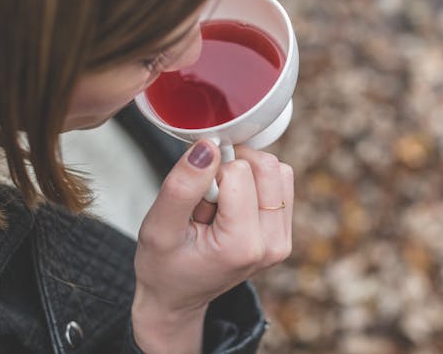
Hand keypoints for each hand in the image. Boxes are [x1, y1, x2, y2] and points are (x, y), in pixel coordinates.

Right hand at [131, 140, 293, 353]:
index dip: (210, 175)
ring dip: (244, 176)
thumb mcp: (158, 227)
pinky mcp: (285, 232)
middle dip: (230, 172)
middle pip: (266, 167)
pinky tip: (232, 206)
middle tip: (208, 203)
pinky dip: (255, 183)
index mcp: (243, 246)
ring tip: (219, 206)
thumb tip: (208, 146)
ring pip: (277, 171)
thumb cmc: (164, 266)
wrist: (177, 296)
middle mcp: (272, 244)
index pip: (238, 171)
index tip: (196, 203)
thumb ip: (182, 186)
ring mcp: (282, 240)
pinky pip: (281, 182)